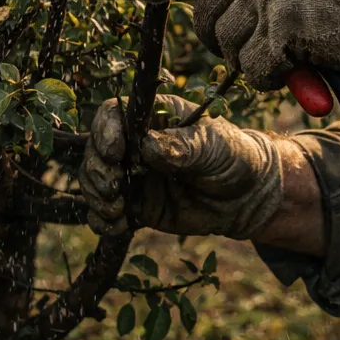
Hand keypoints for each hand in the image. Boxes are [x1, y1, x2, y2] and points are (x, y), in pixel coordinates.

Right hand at [80, 95, 284, 239]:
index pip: (114, 114)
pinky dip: (102, 219)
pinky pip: (105, 211)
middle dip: (97, 170)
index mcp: (154, 117)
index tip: (114, 152)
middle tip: (114, 189)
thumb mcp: (215, 146)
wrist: (245, 197)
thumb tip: (147, 146)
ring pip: (94, 180)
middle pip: (96, 149)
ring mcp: (133, 174)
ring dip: (96, 196)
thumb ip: (184, 146)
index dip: (106, 131)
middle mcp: (136, 143)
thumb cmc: (233, 157)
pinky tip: (117, 225)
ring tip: (117, 210)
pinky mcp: (135, 203)